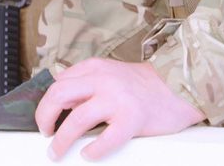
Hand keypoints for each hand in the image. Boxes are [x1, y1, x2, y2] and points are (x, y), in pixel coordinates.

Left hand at [35, 59, 204, 160]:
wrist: (179, 86)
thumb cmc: (143, 85)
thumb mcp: (109, 73)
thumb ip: (86, 83)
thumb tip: (60, 102)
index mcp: (94, 68)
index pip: (57, 83)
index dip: (45, 103)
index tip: (44, 117)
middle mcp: (103, 80)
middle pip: (59, 95)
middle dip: (44, 117)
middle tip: (44, 132)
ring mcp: (118, 99)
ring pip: (77, 120)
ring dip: (61, 140)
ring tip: (56, 151)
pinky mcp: (133, 118)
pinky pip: (107, 138)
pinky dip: (93, 151)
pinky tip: (88, 155)